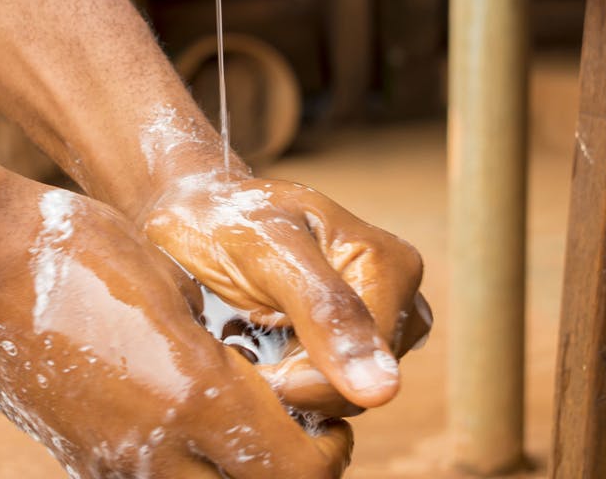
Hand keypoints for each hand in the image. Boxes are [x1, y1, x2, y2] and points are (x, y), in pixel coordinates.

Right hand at [0, 183, 352, 478]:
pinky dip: (178, 469)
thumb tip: (255, 383)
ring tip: (230, 426)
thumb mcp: (176, 284)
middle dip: (282, 469)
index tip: (324, 418)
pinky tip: (174, 423)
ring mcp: (110, 461)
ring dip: (228, 472)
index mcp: (196, 393)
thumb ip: (225, 348)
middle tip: (288, 430)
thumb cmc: (83, 253)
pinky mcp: (77, 459)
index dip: (325, 450)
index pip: (297, 468)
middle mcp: (157, 446)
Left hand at [140, 172, 430, 415]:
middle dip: (293, 379)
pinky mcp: (355, 342)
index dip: (302, 382)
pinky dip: (287, 377)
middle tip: (239, 343)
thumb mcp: (267, 252)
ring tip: (247, 338)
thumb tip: (383, 391)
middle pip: (358, 384)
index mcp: (392, 266)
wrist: (204, 212)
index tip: (246, 362)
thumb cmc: (230, 219)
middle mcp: (400, 297)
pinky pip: (328, 386)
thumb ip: (325, 311)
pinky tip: (259, 346)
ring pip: (342, 392)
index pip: (366, 368)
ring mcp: (380, 322)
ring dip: (287, 379)